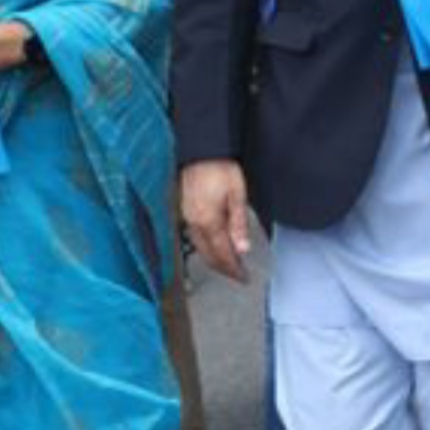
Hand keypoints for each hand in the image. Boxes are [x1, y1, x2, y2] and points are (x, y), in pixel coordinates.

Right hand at [179, 159, 252, 283]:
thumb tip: (242, 249)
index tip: (243, 277)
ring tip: (229, 266)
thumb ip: (239, 224)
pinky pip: (195, 238)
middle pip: (208, 255)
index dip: (233, 268)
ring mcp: (187, 219)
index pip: (222, 254)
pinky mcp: (185, 213)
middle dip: (223, 269)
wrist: (202, 153)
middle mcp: (194, 223)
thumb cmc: (221, 169)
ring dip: (214, 260)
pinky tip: (215, 248)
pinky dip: (206, 248)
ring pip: (200, 249)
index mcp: (208, 221)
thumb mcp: (238, 195)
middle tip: (238, 276)